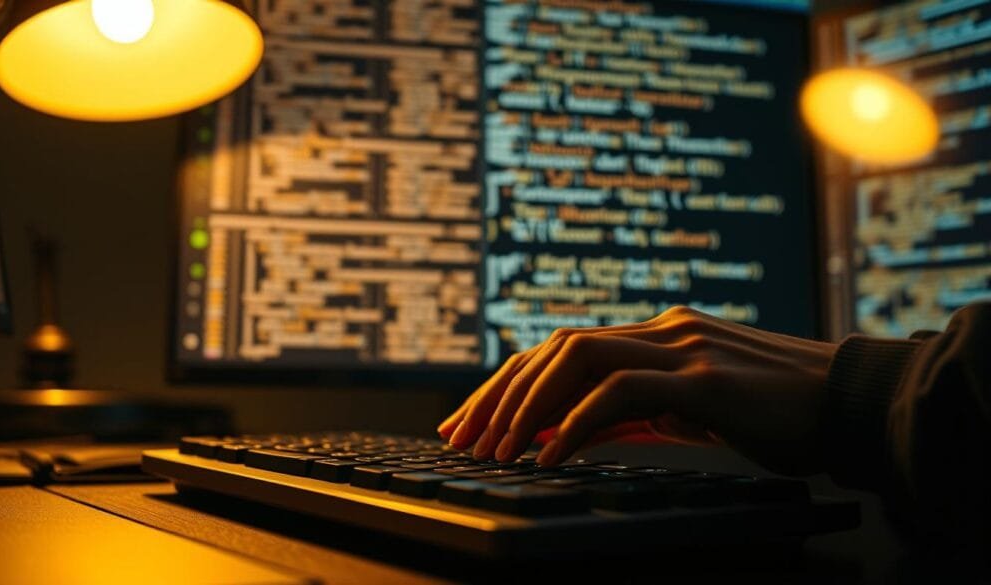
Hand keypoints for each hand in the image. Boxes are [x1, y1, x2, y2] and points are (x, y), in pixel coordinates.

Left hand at [438, 306, 836, 474]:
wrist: (854, 405)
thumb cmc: (776, 414)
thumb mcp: (691, 411)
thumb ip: (635, 411)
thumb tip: (571, 432)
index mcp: (656, 334)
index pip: (562, 349)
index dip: (510, 383)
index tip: (472, 422)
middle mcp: (661, 329)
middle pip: (554, 347)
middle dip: (498, 393)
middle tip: (461, 437)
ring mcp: (683, 347)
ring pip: (576, 357)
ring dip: (526, 405)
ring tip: (495, 448)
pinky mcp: (705, 378)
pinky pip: (620, 391)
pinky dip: (576, 421)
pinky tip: (550, 454)